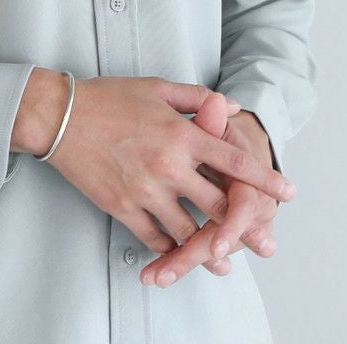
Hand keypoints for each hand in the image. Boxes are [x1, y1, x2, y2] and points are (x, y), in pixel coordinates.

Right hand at [40, 76, 293, 259]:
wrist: (59, 116)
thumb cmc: (107, 97)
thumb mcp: (156, 88)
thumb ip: (196, 99)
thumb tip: (230, 108)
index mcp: (180, 134)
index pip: (234, 162)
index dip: (264, 179)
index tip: (287, 191)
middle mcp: (168, 166)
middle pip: (219, 205)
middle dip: (247, 227)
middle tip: (265, 243)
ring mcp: (145, 190)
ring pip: (189, 230)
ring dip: (210, 247)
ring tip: (225, 259)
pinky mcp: (122, 207)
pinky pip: (154, 237)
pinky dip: (170, 248)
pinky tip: (180, 252)